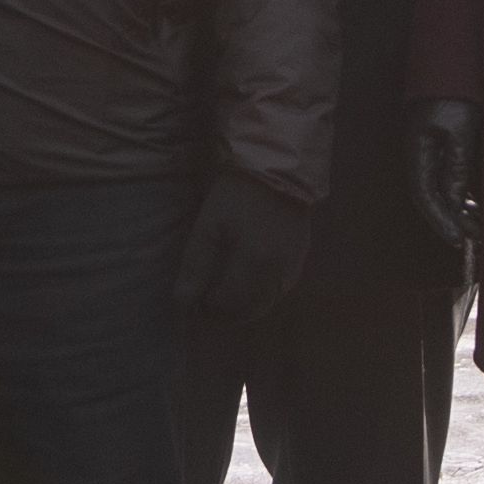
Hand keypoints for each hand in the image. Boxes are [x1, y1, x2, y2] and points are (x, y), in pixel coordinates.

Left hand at [174, 172, 314, 332]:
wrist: (278, 169)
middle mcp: (278, 273)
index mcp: (254, 264)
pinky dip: (261, 295)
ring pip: (266, 304)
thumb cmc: (237, 194)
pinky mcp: (300, 259)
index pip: (227, 305)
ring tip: (222, 295)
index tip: (191, 302)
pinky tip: (246, 283)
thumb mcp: (209, 226)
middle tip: (204, 304)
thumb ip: (196, 266)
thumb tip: (182, 303)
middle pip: (248, 311)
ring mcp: (292, 267)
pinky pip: (279, 290)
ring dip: (243, 307)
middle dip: (225, 314)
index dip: (206, 309)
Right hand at [410, 102, 480, 254]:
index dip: (441, 220)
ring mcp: (433, 151)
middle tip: (477, 238)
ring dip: (461, 209)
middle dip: (453, 220)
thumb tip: (458, 202)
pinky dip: (465, 193)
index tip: (459, 239)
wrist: (455, 61)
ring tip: (483, 226)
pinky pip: (453, 177)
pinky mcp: (447, 146)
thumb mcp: (461, 129)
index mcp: (418, 151)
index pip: (425, 195)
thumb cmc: (457, 90)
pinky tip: (480, 204)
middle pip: (433, 197)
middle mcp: (422, 155)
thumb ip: (458, 166)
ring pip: (444, 189)